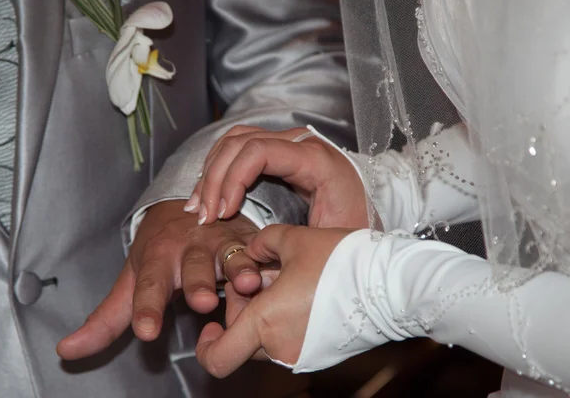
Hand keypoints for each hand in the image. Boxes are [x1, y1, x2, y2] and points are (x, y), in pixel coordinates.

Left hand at [57, 200, 261, 359]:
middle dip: (198, 283)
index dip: (148, 308)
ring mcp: (222, 242)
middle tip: (199, 301)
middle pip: (194, 269)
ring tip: (246, 283)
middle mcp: (190, 248)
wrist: (190, 206)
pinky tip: (277, 274)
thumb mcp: (133, 280)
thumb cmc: (161, 251)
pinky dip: (269, 263)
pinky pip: (262, 254)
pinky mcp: (250, 241)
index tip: (146, 331)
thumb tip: (67, 352)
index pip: (150, 286)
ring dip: (240, 269)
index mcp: (158, 258)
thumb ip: (107, 318)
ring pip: (233, 256)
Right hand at [184, 125, 377, 228]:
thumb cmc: (356, 234)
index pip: (258, 151)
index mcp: (316, 160)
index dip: (231, 179)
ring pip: (235, 140)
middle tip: (203, 216)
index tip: (222, 214)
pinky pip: (241, 147)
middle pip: (240, 142)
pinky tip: (210, 194)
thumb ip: (295, 241)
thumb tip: (250, 249)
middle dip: (214, 178)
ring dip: (212, 171)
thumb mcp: (330, 241)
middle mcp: (302, 144)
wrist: (373, 222)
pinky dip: (220, 167)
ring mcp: (290, 145)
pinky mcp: (281, 153)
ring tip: (200, 206)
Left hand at [196, 224, 353, 377]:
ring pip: (267, 341)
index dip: (206, 345)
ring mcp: (303, 354)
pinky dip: (287, 322)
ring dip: (266, 316)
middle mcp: (281, 347)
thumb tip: (252, 250)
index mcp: (265, 322)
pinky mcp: (322, 354)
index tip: (211, 325)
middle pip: (243, 341)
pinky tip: (303, 293)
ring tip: (286, 282)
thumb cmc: (342, 261)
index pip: (217, 358)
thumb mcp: (294, 239)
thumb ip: (262, 243)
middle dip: (243, 312)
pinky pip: (291, 341)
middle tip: (260, 281)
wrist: (391, 283)